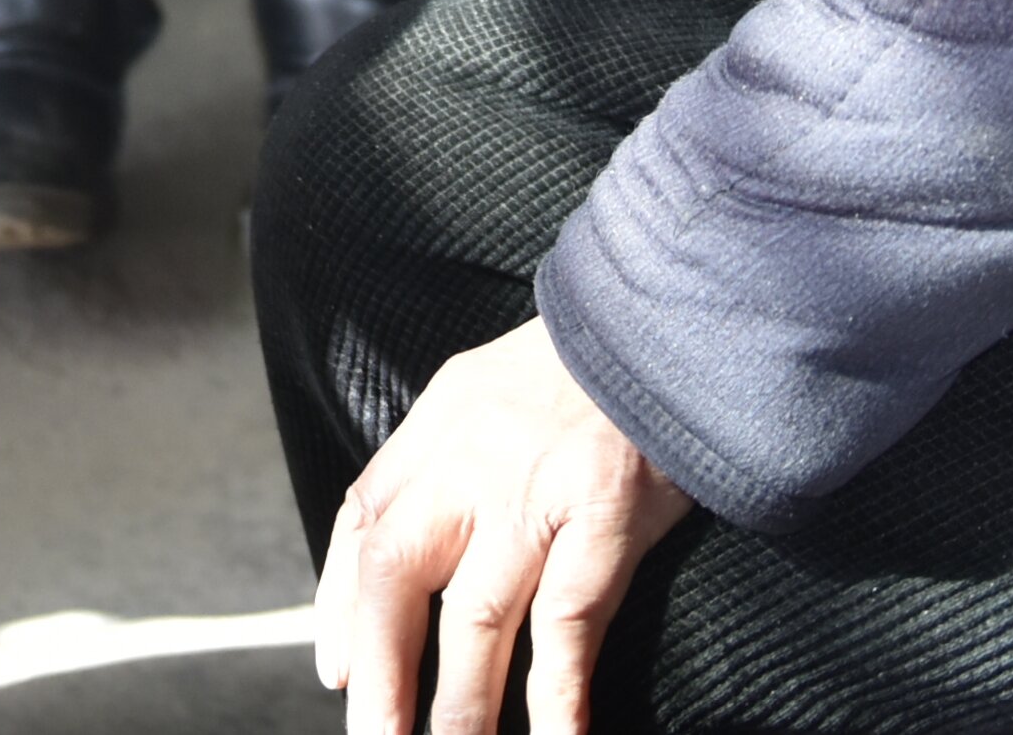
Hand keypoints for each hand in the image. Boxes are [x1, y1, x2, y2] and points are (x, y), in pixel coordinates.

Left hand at [315, 318, 695, 734]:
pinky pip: (568, 623)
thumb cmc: (592, 367)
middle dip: (378, 670)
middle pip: (396, 575)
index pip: (363, 519)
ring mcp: (536, 490)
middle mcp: (471, 458)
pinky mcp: (606, 515)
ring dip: (458, 705)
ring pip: (475, 617)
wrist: (675, 316)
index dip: (340, 603)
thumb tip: (407, 539)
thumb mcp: (493, 386)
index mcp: (439, 423)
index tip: (337, 669)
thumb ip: (450, 457)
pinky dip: (556, 695)